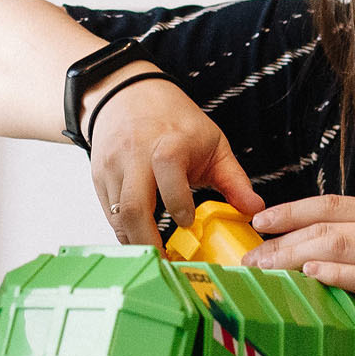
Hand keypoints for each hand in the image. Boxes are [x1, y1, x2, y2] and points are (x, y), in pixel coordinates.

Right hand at [85, 71, 263, 245]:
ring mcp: (113, 166)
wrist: (126, 95)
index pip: (168, 169)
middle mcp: (136, 154)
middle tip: (167, 260)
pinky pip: (109, 213)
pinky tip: (141, 239)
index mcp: (169, 142)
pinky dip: (124, 230)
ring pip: (117, 214)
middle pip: (133, 204)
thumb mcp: (212, 143)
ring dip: (135, 240)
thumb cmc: (175, 121)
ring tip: (155, 256)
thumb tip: (255, 211)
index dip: (178, 202)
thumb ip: (234, 180)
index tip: (189, 223)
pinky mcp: (99, 177)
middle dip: (149, 239)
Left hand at [241, 195, 354, 355]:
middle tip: (248, 258)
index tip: (260, 220)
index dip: (291, 210)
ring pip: (333, 248)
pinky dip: (332, 275)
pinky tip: (308, 277)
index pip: (333, 204)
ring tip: (262, 272)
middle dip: (279, 240)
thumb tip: (333, 257)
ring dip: (291, 259)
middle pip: (324, 226)